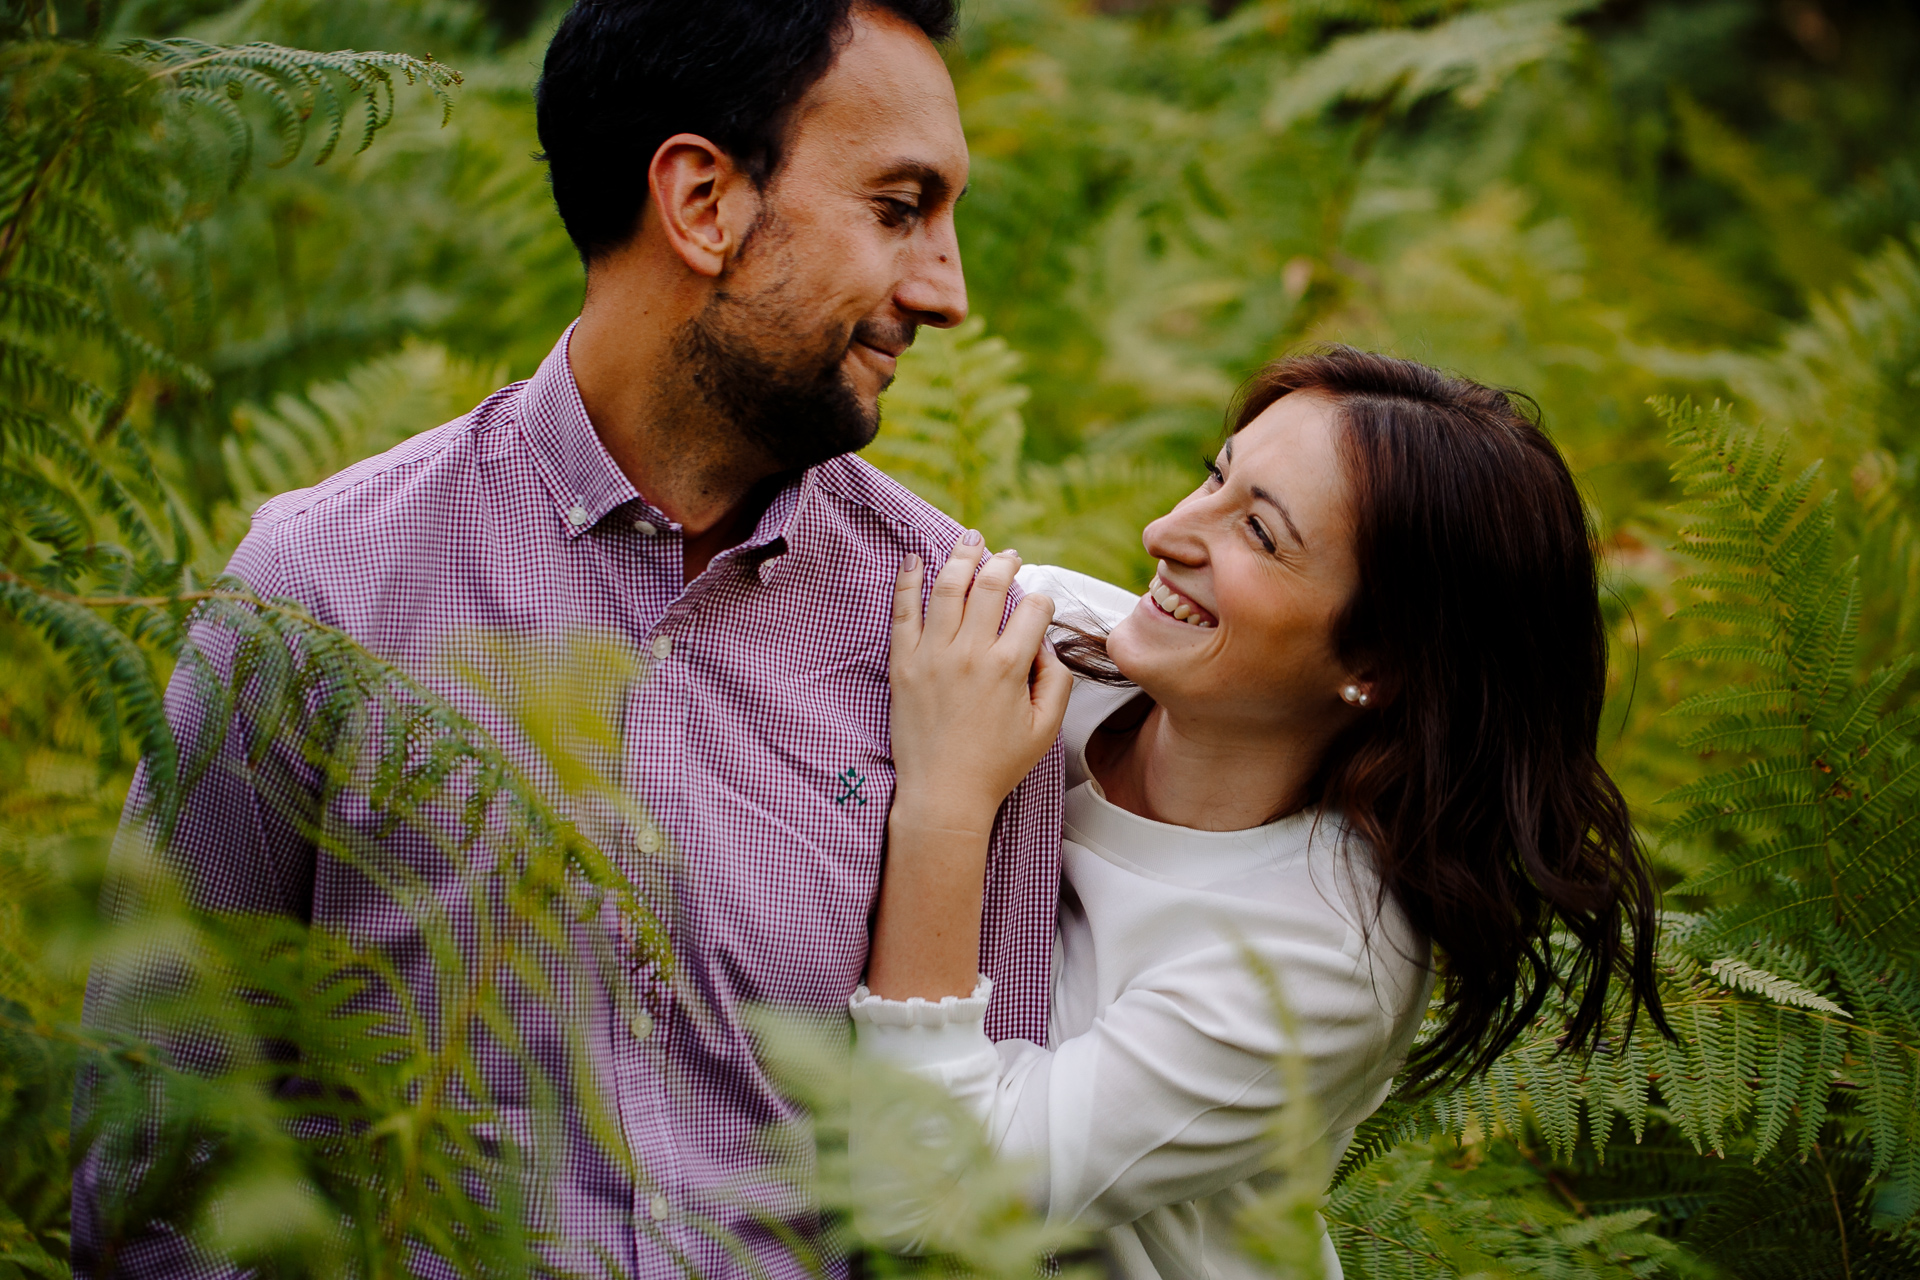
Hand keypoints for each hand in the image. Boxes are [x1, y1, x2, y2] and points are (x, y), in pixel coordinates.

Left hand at [889, 539, 1072, 834]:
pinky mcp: (904, 664)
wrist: (944, 794)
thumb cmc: (996, 765)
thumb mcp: (1045, 729)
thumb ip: (1056, 680)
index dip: (1041, 599)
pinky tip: (914, 560)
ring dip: (960, 557)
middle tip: (1007, 555)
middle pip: (990, 585)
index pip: (1032, 609)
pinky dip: (908, 581)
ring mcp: (933, 655)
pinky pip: (903, 611)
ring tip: (969, 540)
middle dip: (1004, 563)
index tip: (1037, 602)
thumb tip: (1043, 645)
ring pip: (947, 587)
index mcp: (1010, 667)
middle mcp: (971, 653)